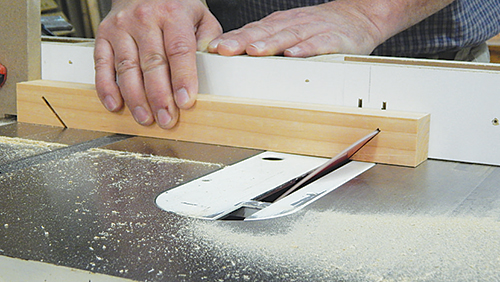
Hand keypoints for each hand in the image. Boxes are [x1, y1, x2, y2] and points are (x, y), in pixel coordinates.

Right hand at [94, 0, 221, 128]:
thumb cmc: (172, 6)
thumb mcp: (199, 15)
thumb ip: (208, 39)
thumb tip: (214, 63)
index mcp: (172, 14)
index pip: (179, 50)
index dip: (182, 78)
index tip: (185, 101)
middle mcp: (144, 19)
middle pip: (152, 64)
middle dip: (159, 96)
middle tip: (167, 119)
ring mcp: (121, 28)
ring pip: (127, 68)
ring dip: (136, 98)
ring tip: (146, 118)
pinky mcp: (104, 36)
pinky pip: (101, 64)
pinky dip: (107, 87)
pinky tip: (116, 104)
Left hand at [207, 1, 382, 56]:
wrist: (360, 18)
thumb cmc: (320, 28)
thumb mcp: (290, 30)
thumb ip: (267, 41)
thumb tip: (237, 54)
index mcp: (281, 24)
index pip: (252, 30)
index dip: (233, 38)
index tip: (215, 48)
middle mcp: (294, 24)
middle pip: (266, 32)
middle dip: (243, 41)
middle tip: (225, 50)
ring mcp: (314, 30)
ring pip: (289, 36)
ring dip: (270, 44)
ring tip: (254, 52)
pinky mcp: (335, 39)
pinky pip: (320, 44)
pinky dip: (307, 49)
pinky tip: (294, 55)